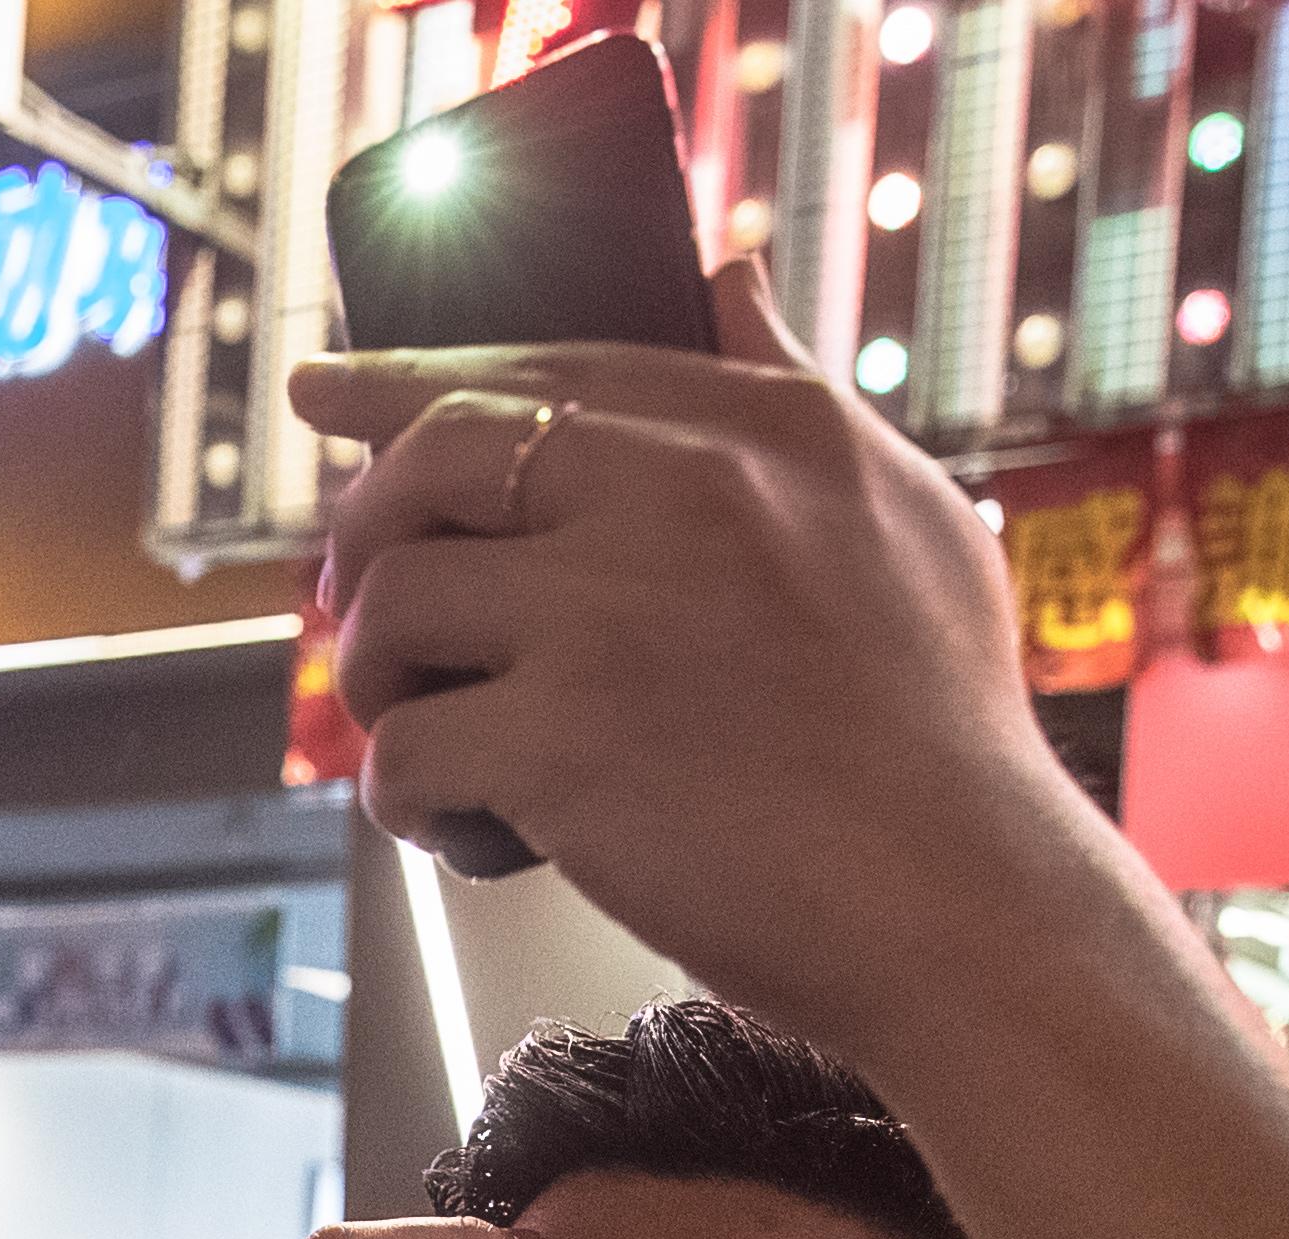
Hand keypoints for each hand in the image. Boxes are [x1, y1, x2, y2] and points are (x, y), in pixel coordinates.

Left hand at [289, 265, 1089, 1051]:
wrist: (967, 907)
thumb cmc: (938, 740)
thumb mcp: (906, 516)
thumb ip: (798, 393)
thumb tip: (728, 281)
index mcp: (764, 431)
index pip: (543, 366)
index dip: (403, 377)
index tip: (321, 390)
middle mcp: (684, 496)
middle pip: (433, 458)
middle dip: (363, 532)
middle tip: (363, 605)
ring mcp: (612, 614)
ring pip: (393, 602)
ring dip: (377, 677)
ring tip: (427, 730)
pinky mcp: (558, 742)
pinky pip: (399, 747)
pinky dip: (405, 798)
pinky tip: (459, 826)